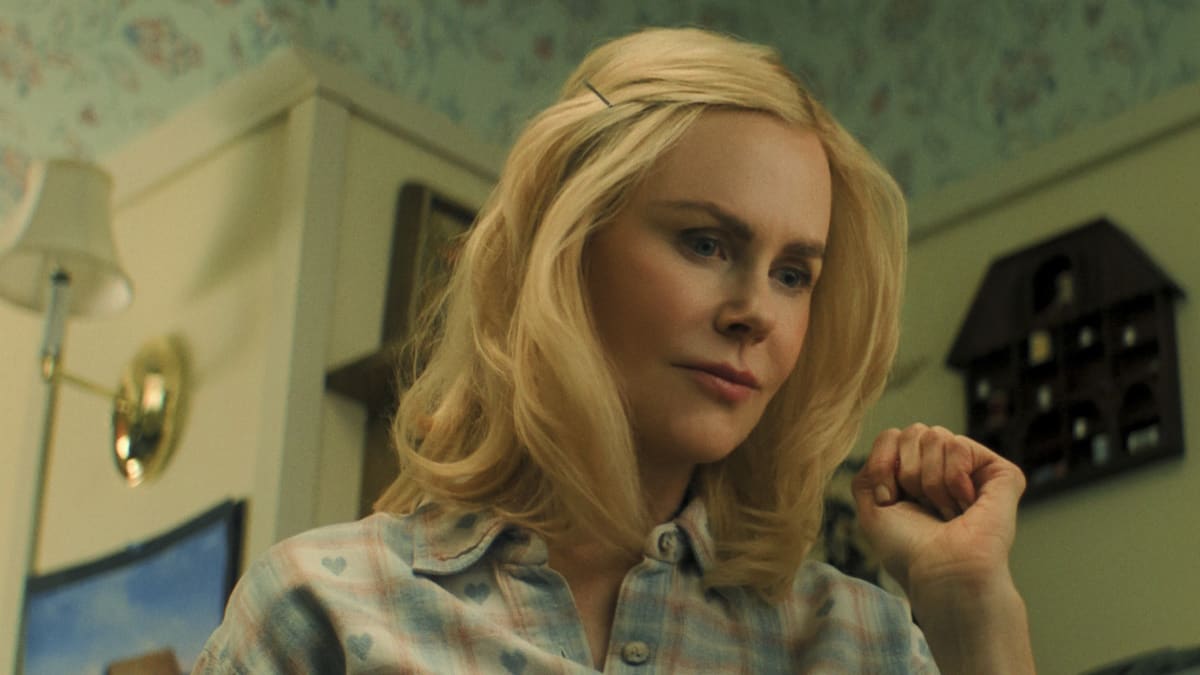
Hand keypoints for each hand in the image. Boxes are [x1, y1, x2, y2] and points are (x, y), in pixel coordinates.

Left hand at [850, 423, 1025, 594]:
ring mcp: (974, 469)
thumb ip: (870, 468)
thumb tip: (892, 440)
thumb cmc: (907, 548)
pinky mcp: (1000, 473)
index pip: (893, 436)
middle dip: (908, 473)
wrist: (939, 571)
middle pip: (913, 431)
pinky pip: (959, 444)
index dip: (884, 466)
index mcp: (917, 473)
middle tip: (924, 507)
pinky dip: (953, 478)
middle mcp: (946, 467)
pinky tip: (965, 504)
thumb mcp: (871, 505)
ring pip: (935, 436)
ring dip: (930, 481)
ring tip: (947, 511)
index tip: (891, 500)